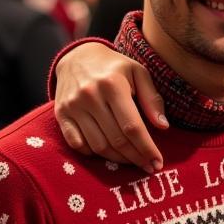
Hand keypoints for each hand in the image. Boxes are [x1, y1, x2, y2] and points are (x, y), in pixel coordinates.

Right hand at [54, 43, 166, 172]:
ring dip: (118, 159)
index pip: (132, 126)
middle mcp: (89, 96)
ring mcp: (72, 106)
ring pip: (97, 145)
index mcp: (112, 85)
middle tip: (149, 167)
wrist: (77, 56)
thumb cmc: (115, 67)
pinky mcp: (60, 114)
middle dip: (136, 157)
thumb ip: (152, 99)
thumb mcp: (139, 73)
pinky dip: (93, 154)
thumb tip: (163, 126)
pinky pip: (76, 143)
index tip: (158, 162)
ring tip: (133, 162)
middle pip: (116, 139)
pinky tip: (108, 154)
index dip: (147, 148)